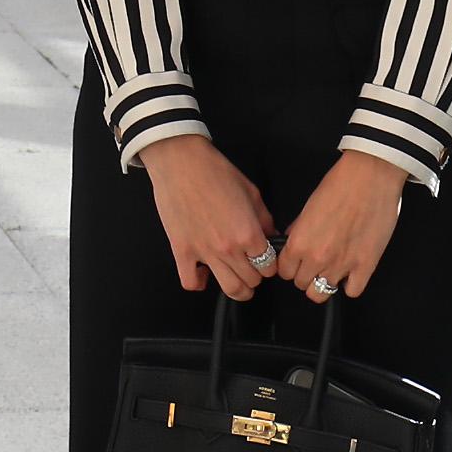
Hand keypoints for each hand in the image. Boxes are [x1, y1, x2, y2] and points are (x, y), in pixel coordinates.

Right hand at [141, 133, 276, 297]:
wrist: (181, 163)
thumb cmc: (214, 171)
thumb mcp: (251, 192)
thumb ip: (264, 219)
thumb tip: (270, 235)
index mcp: (249, 233)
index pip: (269, 265)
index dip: (270, 263)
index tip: (265, 258)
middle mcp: (228, 248)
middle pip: (252, 280)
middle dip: (256, 275)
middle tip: (251, 265)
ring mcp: (203, 253)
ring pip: (229, 289)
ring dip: (237, 287)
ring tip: (236, 278)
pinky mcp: (182, 251)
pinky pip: (191, 282)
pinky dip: (200, 283)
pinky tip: (204, 273)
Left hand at [270, 153, 408, 303]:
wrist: (371, 176)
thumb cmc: (341, 184)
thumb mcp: (309, 205)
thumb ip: (299, 228)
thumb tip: (294, 239)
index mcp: (299, 243)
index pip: (284, 271)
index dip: (290, 266)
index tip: (296, 262)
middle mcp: (317, 258)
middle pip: (301, 284)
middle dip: (306, 274)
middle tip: (315, 263)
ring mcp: (342, 265)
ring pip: (322, 293)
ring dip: (324, 282)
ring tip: (331, 270)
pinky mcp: (366, 266)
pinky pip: (352, 291)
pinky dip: (350, 284)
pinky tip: (351, 272)